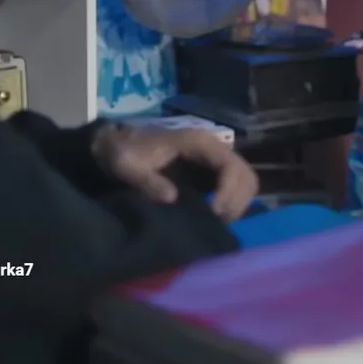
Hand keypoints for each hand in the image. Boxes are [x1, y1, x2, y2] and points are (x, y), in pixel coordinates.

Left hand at [91, 125, 258, 220]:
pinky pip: (236, 186)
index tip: (215, 213)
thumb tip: (172, 198)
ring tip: (218, 221)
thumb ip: (147, 181)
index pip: (229, 165)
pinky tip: (216, 217)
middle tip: (218, 221)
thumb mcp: (127, 166)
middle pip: (245, 174)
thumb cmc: (123, 154)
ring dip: (238, 203)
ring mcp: (214, 159)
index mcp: (197, 142)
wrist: (117, 145)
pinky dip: (233, 203)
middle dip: (237, 200)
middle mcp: (212, 148)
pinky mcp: (211, 171)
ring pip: (245, 181)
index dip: (228, 190)